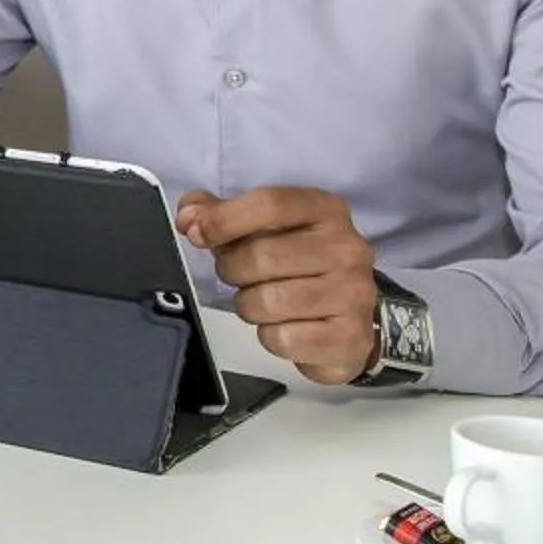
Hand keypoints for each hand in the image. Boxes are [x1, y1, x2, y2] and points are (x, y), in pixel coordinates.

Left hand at [174, 186, 378, 384]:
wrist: (348, 319)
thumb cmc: (301, 266)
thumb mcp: (265, 228)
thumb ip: (221, 214)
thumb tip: (189, 216)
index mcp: (326, 210)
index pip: (268, 204)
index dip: (222, 219)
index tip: (196, 233)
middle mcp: (347, 248)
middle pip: (261, 256)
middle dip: (232, 270)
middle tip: (238, 276)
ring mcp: (354, 294)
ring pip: (267, 302)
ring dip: (249, 306)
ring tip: (263, 301)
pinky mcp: (350, 337)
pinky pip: (281, 339)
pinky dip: (270, 337)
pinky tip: (287, 327)